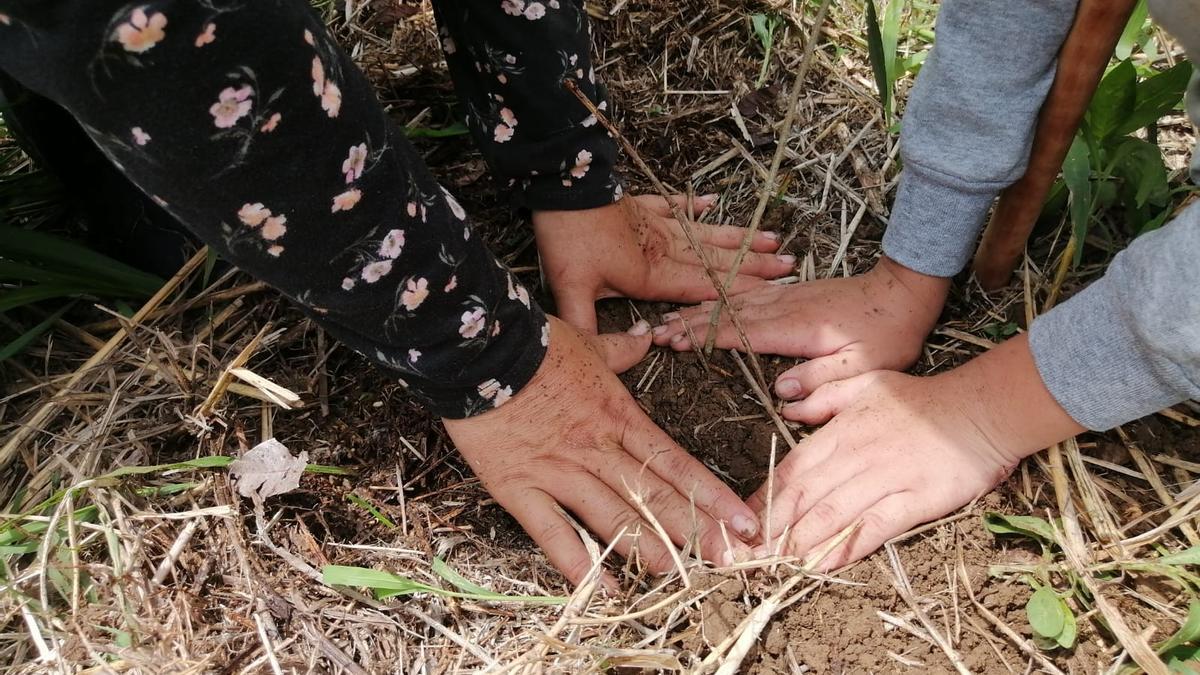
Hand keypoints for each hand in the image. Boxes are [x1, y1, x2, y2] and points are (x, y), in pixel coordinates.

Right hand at [443, 317, 760, 586]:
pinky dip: (577, 563)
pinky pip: (553, 532)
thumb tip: (646, 336)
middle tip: (726, 561)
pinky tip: (602, 589)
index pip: (676, 463)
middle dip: (693, 531)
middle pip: (654, 497)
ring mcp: (559, 471)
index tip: (745, 522)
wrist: (477, 350)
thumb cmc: (532, 342)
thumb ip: (620, 349)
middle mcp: (597, 450)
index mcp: (618, 416)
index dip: (713, 496)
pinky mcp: (520, 488)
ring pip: (612, 518)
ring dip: (646, 549)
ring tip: (675, 576)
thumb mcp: (585, 341)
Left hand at [533, 194, 794, 333]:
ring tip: (771, 239)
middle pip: (717, 261)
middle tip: (789, 267)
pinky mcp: (643, 206)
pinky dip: (696, 206)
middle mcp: (664, 249)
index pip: (703, 288)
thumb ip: (589, 328)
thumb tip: (606, 358)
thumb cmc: (566, 238)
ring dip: (739, 239)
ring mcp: (656, 224)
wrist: (560, 186)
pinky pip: (677, 206)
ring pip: (707, 234)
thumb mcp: (571, 289)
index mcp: (652, 274)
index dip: (738, 292)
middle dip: (755, 266)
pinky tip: (715, 204)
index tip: (772, 293)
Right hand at [652, 256, 950, 403]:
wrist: (905, 292)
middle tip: (656, 330)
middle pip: (727, 314)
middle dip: (689, 323)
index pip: (739, 333)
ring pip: (734, 302)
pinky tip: (709, 303)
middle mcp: (787, 308)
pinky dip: (723, 300)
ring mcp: (789, 297)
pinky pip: (749, 295)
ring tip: (671, 316)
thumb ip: (822, 380)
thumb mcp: (864, 368)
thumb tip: (780, 390)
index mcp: (798, 329)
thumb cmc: (889, 335)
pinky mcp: (794, 293)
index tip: (671, 341)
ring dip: (701, 310)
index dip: (703, 338)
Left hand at [748, 335, 1083, 569]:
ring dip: (800, 542)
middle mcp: (856, 455)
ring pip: (832, 515)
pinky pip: (873, 528)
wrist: (981, 410)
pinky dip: (845, 548)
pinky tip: (821, 565)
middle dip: (773, 528)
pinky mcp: (915, 501)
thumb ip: (824, 395)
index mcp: (841, 430)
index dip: (766, 498)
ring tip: (775, 565)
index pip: (792, 469)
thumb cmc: (923, 398)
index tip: (743, 522)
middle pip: (805, 496)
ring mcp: (886, 478)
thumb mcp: (867, 382)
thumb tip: (787, 407)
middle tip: (749, 554)